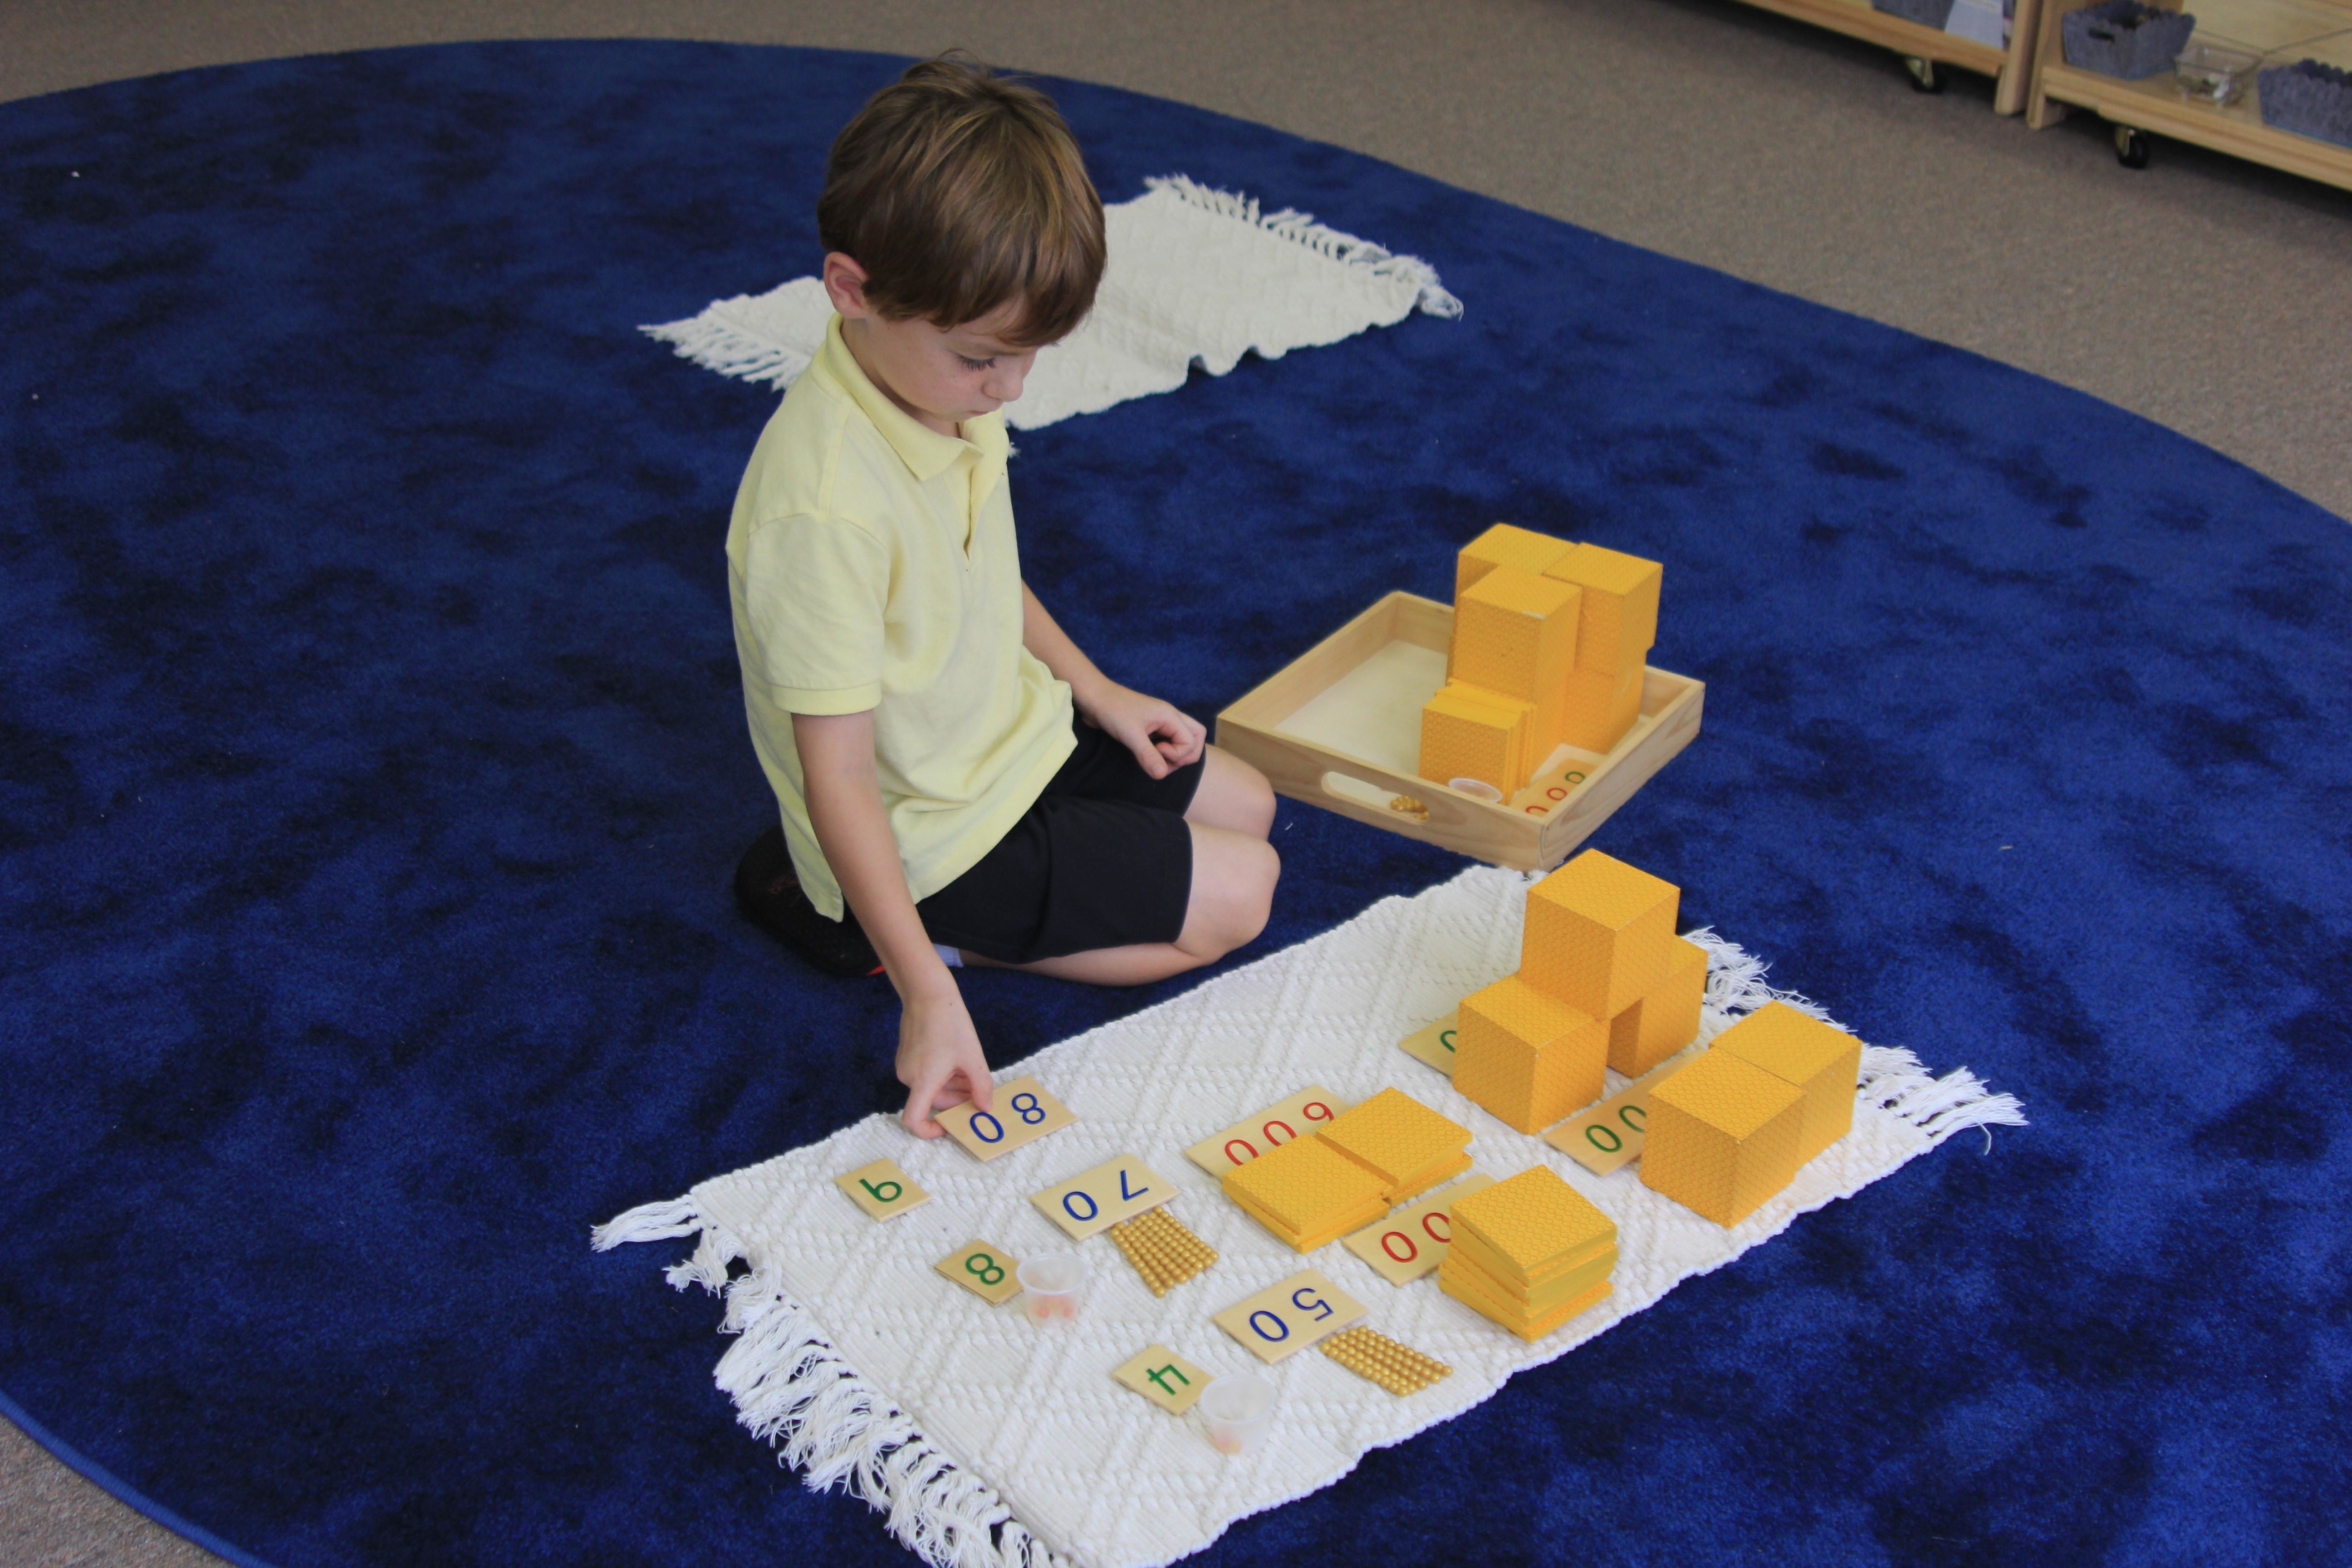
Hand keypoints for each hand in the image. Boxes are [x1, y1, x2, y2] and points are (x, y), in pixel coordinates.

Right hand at [895, 986, 992, 1136]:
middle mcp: (908, 1077)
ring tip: (973, 1074)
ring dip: (954, 1087)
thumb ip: (981, 1087)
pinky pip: (927, 1075)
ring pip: (932, 1088)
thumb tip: (986, 1110)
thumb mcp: (973, 1058)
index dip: (929, 1131)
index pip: (913, 1120)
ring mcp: (906, 1066)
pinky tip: (961, 1062)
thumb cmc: (951, 1025)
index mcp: (922, 1082)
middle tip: (980, 1093)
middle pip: (933, 1101)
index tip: (950, 1127)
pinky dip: (944, 1075)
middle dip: (958, 1100)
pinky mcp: (907, 1055)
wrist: (928, 994)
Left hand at [1076, 681, 1205, 779]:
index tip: (1155, 750)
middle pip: (1196, 738)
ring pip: (1183, 740)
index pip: (1191, 742)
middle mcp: (1170, 718)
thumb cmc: (1113, 710)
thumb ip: (1148, 755)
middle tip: (1163, 760)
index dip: (1176, 754)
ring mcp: (1161, 723)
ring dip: (1175, 755)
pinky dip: (1164, 752)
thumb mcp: (1131, 734)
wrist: (1094, 698)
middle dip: (1184, 755)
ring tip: (1155, 760)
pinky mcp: (1151, 728)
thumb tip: (1162, 775)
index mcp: (1170, 716)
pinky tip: (1148, 755)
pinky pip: (1168, 741)